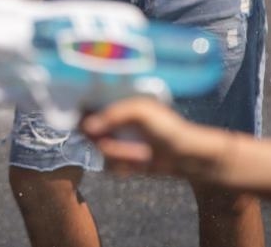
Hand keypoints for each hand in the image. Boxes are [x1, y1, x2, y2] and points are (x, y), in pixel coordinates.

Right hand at [80, 98, 222, 180]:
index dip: (83, 117)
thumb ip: (114, 114)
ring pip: (98, 152)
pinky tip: (139, 165)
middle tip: (128, 147)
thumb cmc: (168, 127)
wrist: (186, 157)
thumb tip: (87, 126)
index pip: (87, 105)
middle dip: (108, 144)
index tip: (90, 129)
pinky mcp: (120, 159)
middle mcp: (113, 120)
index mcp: (117, 102)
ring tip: (141, 156)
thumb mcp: (141, 112)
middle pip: (88, 133)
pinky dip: (122, 168)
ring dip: (119, 158)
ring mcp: (116, 140)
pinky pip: (108, 166)